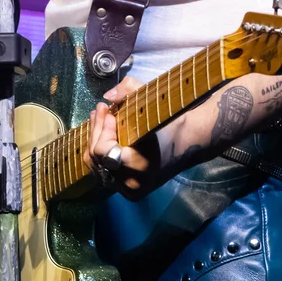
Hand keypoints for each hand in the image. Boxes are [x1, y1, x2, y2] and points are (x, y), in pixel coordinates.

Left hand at [85, 76, 166, 198]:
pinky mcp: (128, 191)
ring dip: (94, 140)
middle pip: (97, 157)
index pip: (104, 151)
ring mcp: (128, 189)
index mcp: (139, 165)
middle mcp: (132, 182)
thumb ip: (129, 90)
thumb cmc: (169, 121)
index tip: (109, 112)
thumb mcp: (152, 100)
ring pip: (96, 165)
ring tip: (99, 119)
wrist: (187, 144)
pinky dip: (99, 154)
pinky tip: (102, 136)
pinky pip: (103, 173)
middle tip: (100, 109)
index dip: (102, 130)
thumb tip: (108, 96)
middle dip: (96, 130)